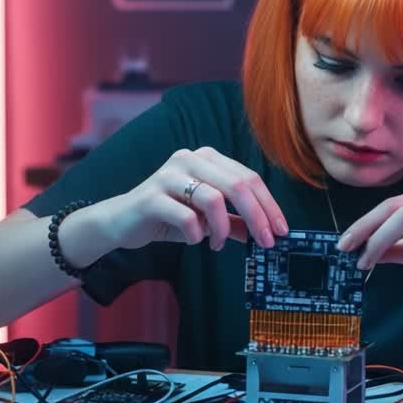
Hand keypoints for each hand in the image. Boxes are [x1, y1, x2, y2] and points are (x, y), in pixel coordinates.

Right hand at [97, 147, 288, 250]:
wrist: (121, 222)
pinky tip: (196, 240)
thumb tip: (266, 234)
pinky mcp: (151, 196)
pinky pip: (186, 216)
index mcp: (207, 158)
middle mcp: (189, 158)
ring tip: (218, 243)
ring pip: (214, 198)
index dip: (269, 205)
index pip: (249, 177)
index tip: (281, 231)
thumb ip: (235, 222)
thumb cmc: (167, 216)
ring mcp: (168, 175)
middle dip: (257, 217)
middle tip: (265, 242)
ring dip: (223, 228)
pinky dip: (197, 234)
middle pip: (237, 184)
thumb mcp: (207, 219)